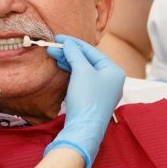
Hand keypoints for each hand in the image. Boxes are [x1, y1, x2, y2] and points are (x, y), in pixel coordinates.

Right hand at [44, 35, 124, 167]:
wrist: (84, 129)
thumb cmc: (87, 98)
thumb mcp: (82, 71)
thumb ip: (75, 53)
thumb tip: (68, 43)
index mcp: (114, 71)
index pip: (92, 51)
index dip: (74, 43)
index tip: (58, 37)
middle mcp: (111, 80)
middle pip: (88, 60)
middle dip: (70, 53)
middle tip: (52, 47)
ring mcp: (102, 91)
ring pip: (84, 71)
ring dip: (69, 62)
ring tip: (53, 55)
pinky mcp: (93, 100)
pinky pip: (82, 81)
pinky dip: (72, 73)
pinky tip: (61, 67)